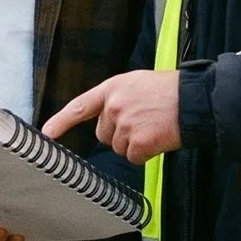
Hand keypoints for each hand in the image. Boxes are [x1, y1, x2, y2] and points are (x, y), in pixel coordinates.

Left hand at [43, 70, 181, 163]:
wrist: (194, 100)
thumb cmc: (170, 91)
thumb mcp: (137, 83)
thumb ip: (117, 99)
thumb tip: (107, 118)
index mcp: (112, 88)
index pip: (79, 106)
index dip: (61, 121)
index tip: (46, 133)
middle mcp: (114, 106)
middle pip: (103, 134)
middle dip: (119, 134)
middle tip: (143, 122)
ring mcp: (124, 125)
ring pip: (119, 148)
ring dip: (135, 144)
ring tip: (153, 127)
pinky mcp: (137, 143)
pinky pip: (134, 157)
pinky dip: (146, 153)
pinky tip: (158, 138)